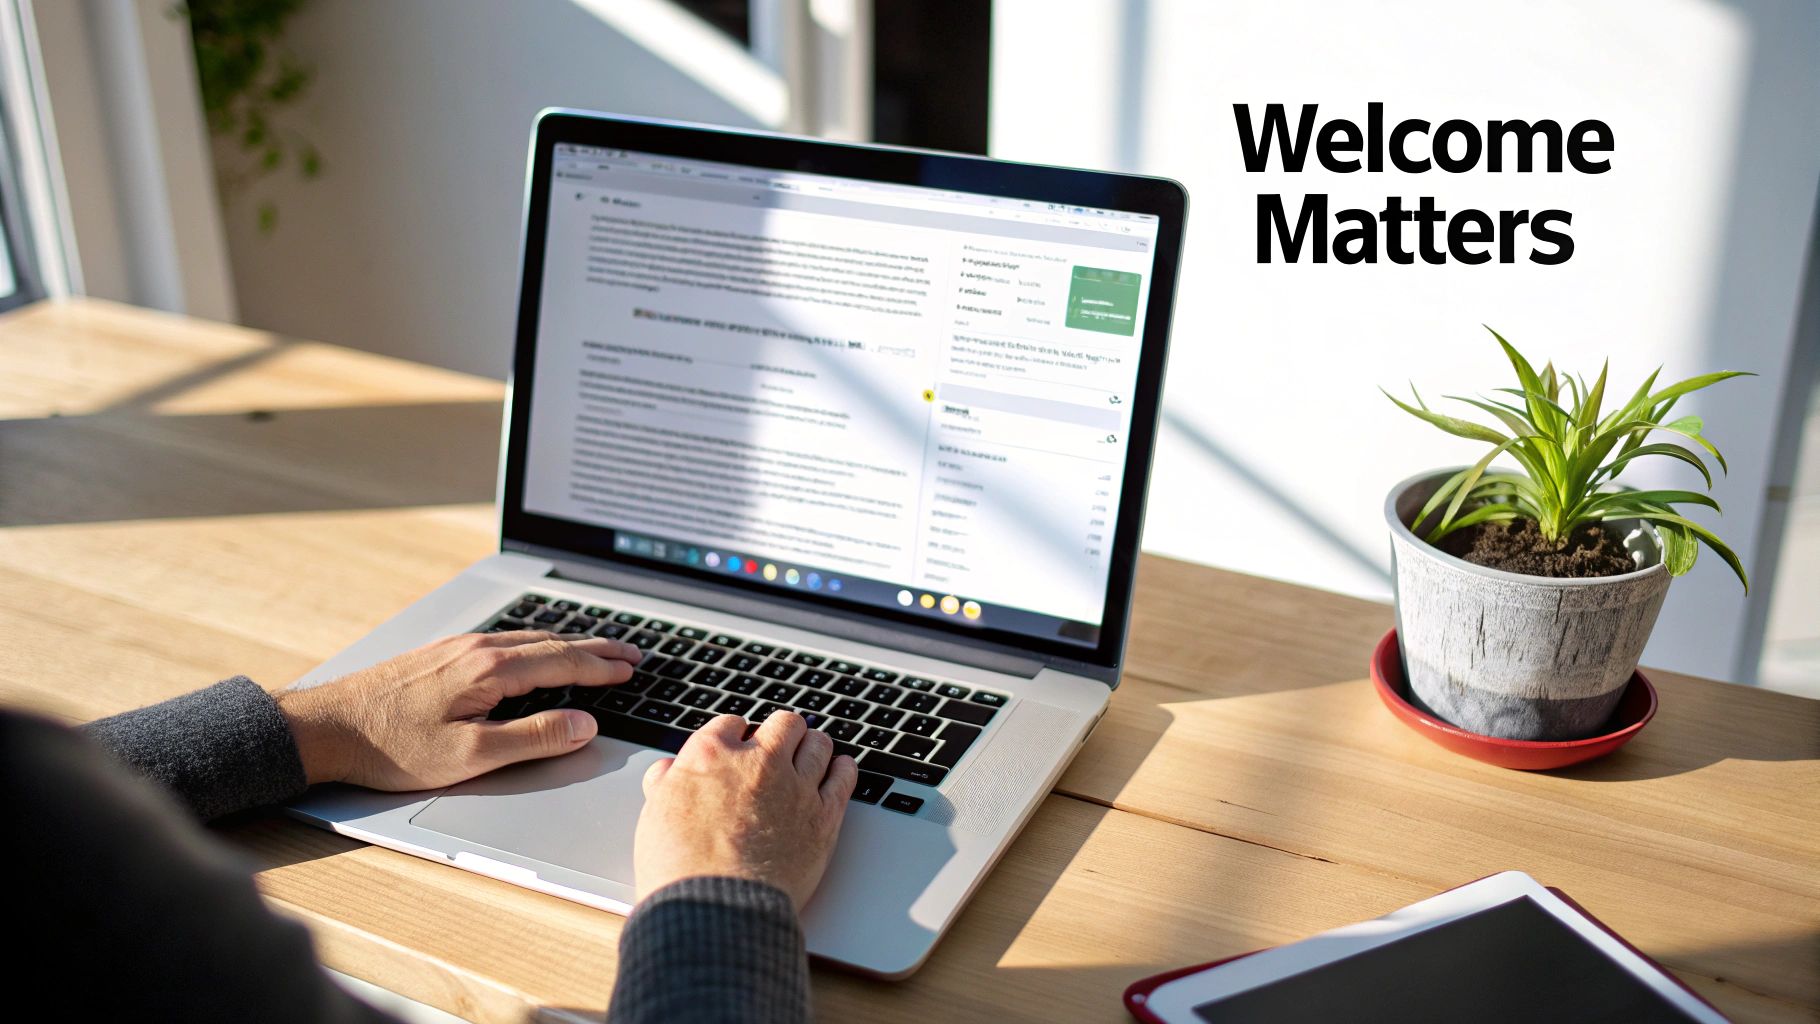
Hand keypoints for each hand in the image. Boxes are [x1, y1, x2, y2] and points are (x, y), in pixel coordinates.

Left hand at [273, 631, 642, 790]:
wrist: (326, 727)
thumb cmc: (390, 747)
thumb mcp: (470, 756)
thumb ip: (533, 739)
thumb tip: (583, 725)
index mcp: (491, 670)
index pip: (564, 663)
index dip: (603, 667)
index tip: (632, 670)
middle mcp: (478, 649)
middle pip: (552, 643)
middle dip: (596, 649)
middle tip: (630, 653)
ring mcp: (458, 647)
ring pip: (529, 638)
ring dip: (569, 644)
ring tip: (595, 651)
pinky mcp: (442, 654)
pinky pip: (506, 641)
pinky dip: (538, 644)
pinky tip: (537, 652)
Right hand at [635, 711, 856, 909]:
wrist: (715, 908)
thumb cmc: (679, 868)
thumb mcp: (655, 815)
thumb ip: (666, 783)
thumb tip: (668, 770)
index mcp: (712, 754)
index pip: (733, 723)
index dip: (737, 734)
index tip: (741, 744)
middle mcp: (757, 761)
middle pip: (783, 724)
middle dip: (781, 733)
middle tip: (780, 746)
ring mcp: (795, 786)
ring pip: (818, 744)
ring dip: (813, 746)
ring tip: (811, 753)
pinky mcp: (823, 815)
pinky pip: (844, 777)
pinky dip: (843, 769)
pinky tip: (840, 769)